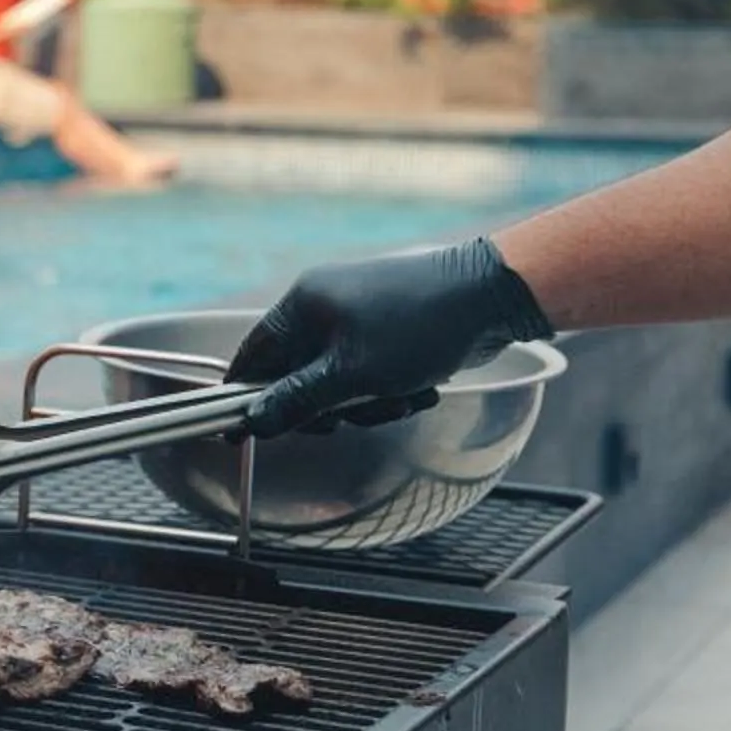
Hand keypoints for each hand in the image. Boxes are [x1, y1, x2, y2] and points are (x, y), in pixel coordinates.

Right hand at [227, 238, 553, 440]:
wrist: (489, 298)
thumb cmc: (418, 328)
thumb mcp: (352, 375)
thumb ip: (299, 400)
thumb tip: (255, 419)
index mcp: (304, 304)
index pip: (254, 355)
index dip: (246, 396)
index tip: (241, 432)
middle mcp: (324, 305)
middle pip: (297, 375)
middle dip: (327, 406)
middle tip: (351, 415)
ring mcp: (357, 315)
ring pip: (338, 381)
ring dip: (366, 402)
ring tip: (400, 398)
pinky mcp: (387, 328)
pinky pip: (368, 372)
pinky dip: (389, 388)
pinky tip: (418, 388)